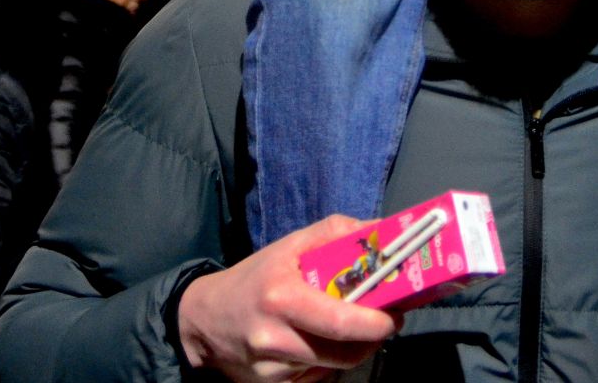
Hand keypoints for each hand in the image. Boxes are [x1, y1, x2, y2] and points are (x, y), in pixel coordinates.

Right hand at [177, 215, 399, 381]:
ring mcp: (273, 369)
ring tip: (357, 331)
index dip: (376, 323)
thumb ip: (332, 233)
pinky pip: (317, 380)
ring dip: (354, 351)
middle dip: (373, 339)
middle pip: (344, 353)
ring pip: (334, 368)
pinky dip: (330, 365)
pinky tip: (324, 346)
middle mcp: (276, 338)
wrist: (202, 320)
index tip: (395, 314)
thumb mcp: (288, 246)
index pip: (341, 321)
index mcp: (281, 298)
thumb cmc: (252, 278)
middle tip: (385, 323)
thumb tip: (377, 230)